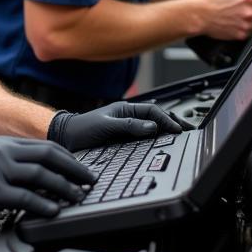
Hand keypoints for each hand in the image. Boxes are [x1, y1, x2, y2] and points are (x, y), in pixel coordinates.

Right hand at [0, 136, 96, 233]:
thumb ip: (13, 164)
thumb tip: (44, 174)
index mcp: (3, 144)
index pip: (46, 146)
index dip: (68, 158)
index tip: (82, 169)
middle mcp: (3, 153)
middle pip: (49, 156)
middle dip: (74, 169)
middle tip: (88, 181)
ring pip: (41, 175)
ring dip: (64, 187)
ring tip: (77, 196)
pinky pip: (26, 197)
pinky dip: (44, 204)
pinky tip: (54, 210)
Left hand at [47, 101, 184, 151]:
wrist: (66, 137)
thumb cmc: (81, 128)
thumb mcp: (106, 126)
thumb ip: (129, 126)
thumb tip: (151, 127)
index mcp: (125, 109)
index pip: (152, 110)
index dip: (166, 119)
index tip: (176, 128)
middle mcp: (127, 117)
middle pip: (154, 117)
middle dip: (170, 122)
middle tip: (184, 130)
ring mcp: (125, 127)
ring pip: (150, 127)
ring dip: (163, 130)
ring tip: (177, 135)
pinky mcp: (122, 138)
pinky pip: (142, 137)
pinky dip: (153, 138)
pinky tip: (159, 142)